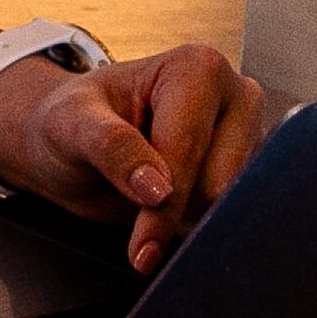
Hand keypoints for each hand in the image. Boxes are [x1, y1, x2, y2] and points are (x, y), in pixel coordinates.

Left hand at [0, 39, 267, 273]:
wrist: (74, 142)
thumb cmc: (71, 122)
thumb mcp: (69, 125)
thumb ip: (110, 147)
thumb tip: (158, 188)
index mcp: (198, 67)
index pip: (190, 148)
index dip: (164, 202)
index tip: (141, 250)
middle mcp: (235, 95)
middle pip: (220, 179)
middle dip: (176, 212)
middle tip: (137, 230)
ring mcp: (247, 134)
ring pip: (230, 201)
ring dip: (187, 220)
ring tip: (143, 202)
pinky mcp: (247, 169)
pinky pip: (232, 213)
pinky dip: (197, 225)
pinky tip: (166, 213)